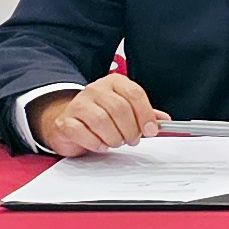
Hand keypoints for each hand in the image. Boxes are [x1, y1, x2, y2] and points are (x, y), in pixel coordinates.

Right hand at [30, 73, 166, 155]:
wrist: (70, 121)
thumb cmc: (102, 116)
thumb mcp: (125, 111)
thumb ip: (144, 114)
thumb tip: (163, 121)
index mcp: (114, 83)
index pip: (134, 94)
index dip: (145, 114)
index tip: (150, 130)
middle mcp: (95, 90)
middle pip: (119, 109)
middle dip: (130, 129)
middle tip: (132, 139)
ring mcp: (78, 104)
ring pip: (101, 121)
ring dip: (114, 137)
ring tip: (116, 142)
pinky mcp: (65, 121)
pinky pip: (81, 132)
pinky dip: (95, 142)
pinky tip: (100, 144)